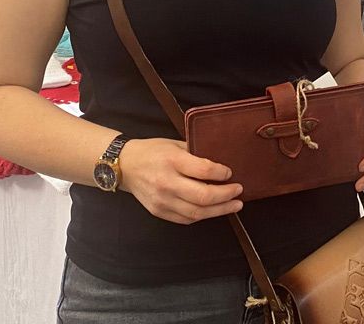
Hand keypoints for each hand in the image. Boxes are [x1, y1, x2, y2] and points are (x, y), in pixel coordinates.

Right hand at [118, 138, 243, 224]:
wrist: (124, 166)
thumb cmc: (152, 151)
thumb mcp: (175, 144)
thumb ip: (196, 153)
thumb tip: (222, 161)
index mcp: (172, 160)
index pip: (203, 170)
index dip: (222, 173)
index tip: (230, 173)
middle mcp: (166, 182)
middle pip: (202, 196)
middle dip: (226, 195)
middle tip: (239, 191)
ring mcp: (162, 200)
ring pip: (196, 212)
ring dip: (220, 210)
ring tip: (234, 205)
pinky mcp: (159, 211)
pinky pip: (186, 219)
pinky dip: (203, 215)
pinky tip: (214, 211)